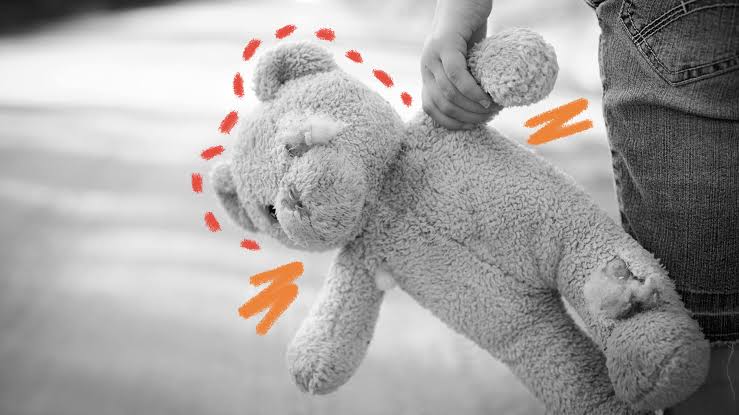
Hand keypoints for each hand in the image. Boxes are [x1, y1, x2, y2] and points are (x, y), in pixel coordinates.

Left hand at [421, 0, 497, 129]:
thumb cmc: (471, 28)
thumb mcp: (466, 60)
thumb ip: (466, 80)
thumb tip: (481, 107)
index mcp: (428, 73)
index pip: (431, 109)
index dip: (451, 123)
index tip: (473, 125)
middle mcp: (426, 65)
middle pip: (441, 104)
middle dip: (465, 118)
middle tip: (488, 117)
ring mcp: (432, 54)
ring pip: (448, 93)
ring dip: (471, 107)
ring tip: (491, 108)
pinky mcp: (445, 43)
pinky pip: (455, 75)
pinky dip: (471, 91)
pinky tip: (484, 97)